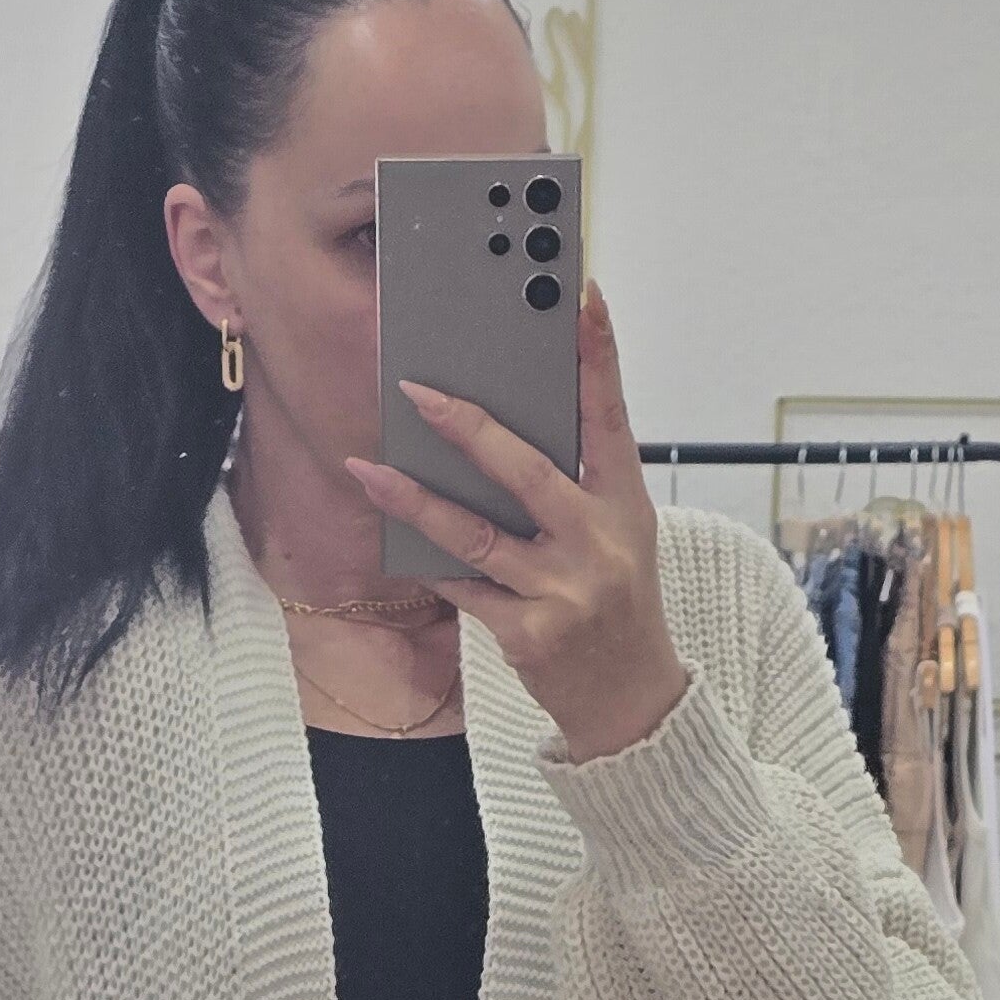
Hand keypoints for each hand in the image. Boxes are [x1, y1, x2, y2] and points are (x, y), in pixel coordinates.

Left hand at [342, 281, 691, 765]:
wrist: (632, 702)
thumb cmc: (617, 601)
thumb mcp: (618, 534)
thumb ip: (574, 484)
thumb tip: (497, 430)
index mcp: (626, 504)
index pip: (611, 417)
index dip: (599, 355)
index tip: (582, 297)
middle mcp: (598, 543)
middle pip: (525, 471)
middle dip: (468, 428)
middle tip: (418, 392)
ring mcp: (562, 591)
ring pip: (475, 533)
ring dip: (413, 499)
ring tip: (367, 468)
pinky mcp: (527, 633)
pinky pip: (464, 586)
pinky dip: (430, 562)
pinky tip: (395, 538)